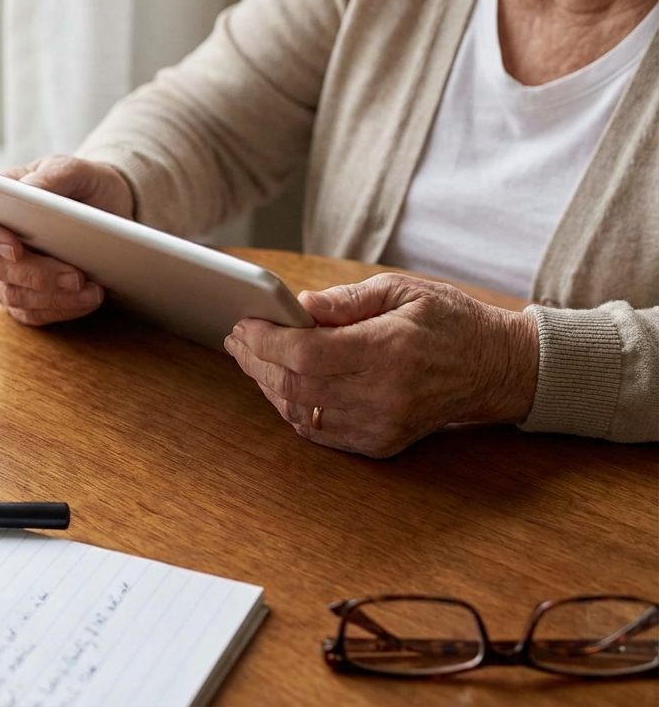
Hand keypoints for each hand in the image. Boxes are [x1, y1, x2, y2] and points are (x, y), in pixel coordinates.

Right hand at [0, 155, 133, 325]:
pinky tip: (88, 301)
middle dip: (38, 275)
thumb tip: (27, 191)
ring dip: (55, 298)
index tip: (14, 249)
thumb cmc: (80, 185)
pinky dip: (63, 310)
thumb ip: (50, 176)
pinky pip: (34, 314)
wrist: (105, 211)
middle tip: (75, 276)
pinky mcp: (25, 300)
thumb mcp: (72, 169)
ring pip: (16, 297)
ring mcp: (5, 276)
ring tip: (92, 291)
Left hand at [223, 273, 538, 457]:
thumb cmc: (448, 322)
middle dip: (257, 361)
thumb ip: (347, 299)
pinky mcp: (381, 443)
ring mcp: (381, 425)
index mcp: (389, 350)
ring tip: (252, 359)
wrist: (496, 369)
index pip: (307, 353)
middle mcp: (384, 395)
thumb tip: (297, 305)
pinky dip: (292, 407)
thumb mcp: (403, 290)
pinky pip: (319, 431)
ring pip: (301, 411)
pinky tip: (279, 384)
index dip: (266, 341)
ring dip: (268, 385)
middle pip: (296, 385)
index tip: (244, 323)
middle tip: (238, 339)